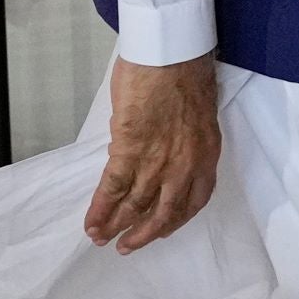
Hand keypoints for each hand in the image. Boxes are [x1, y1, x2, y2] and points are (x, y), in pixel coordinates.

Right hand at [83, 54, 221, 251]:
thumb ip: (184, 139)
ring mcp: (158, 161)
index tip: (162, 228)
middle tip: (128, 245)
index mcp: (206, 155)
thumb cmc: (184, 70)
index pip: (194, 201)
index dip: (176, 220)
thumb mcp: (197, 114)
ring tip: (102, 238)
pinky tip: (91, 223)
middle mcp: (185, 166)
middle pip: (164, 213)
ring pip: (136, 205)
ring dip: (117, 225)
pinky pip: (113, 188)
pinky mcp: (130, 150)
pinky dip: (100, 209)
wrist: (171, 52)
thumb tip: (164, 148)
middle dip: (144, 234)